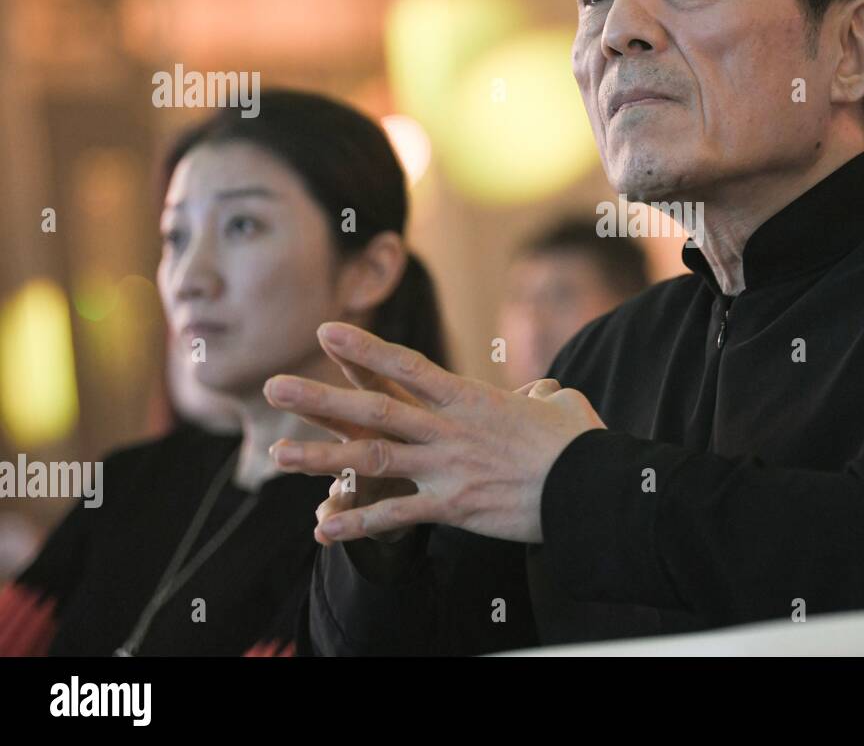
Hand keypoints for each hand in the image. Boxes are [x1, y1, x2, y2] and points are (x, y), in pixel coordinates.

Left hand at [265, 322, 605, 544]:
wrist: (589, 487)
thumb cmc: (580, 444)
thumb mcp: (562, 405)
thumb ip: (540, 394)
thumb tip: (540, 392)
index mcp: (471, 399)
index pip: (407, 367)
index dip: (364, 350)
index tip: (325, 332)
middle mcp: (450, 430)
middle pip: (375, 409)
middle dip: (320, 398)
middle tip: (274, 386)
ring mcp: (448, 468)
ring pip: (373, 458)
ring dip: (322, 457)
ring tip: (277, 453)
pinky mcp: (454, 507)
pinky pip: (396, 516)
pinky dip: (358, 523)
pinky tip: (322, 531)